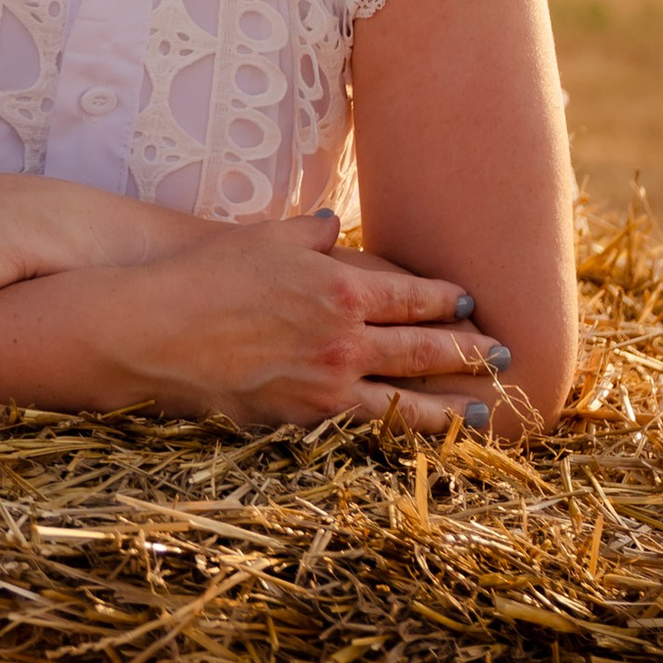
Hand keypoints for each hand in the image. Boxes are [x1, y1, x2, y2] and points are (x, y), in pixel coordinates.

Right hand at [101, 210, 510, 433]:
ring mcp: (328, 381)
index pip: (411, 295)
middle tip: (504, 354)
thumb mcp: (263, 238)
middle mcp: (344, 335)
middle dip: (468, 351)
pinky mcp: (305, 417)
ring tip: (483, 410)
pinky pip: (366, 426)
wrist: (158, 331)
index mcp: (339, 284)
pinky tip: (418, 436)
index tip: (470, 300)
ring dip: (450, 405)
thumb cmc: (206, 276)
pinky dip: (399, 432)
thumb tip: (331, 226)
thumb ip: (307, 234)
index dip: (446, 299)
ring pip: (407, 398)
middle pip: (423, 347)